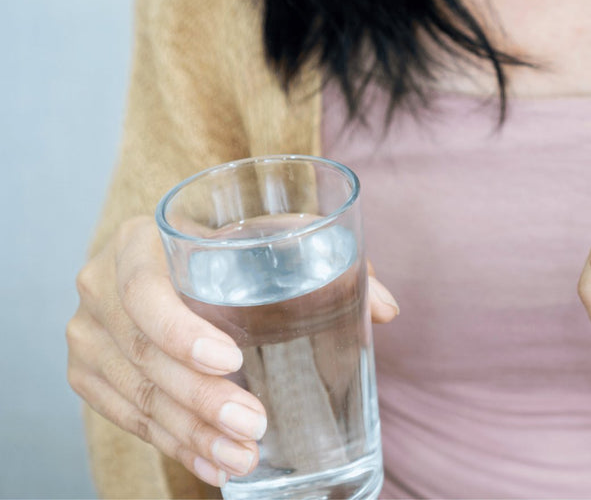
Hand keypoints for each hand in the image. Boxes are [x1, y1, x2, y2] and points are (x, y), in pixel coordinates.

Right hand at [67, 217, 398, 487]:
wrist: (173, 262)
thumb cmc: (233, 248)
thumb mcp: (275, 240)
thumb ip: (331, 261)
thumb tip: (387, 310)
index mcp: (139, 241)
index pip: (143, 289)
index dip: (179, 330)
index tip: (230, 361)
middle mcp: (100, 285)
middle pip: (142, 353)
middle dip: (201, 399)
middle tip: (254, 424)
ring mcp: (89, 334)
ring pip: (138, 395)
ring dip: (192, 434)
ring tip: (243, 457)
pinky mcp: (91, 374)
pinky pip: (128, 419)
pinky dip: (175, 445)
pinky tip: (214, 464)